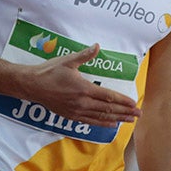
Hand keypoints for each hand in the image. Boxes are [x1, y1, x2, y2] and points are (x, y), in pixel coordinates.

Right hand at [24, 44, 141, 126]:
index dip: (123, 101)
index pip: (108, 97)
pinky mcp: (70, 116)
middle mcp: (82, 103)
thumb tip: (97, 46)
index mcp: (83, 89)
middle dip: (125, 112)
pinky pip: (90, 122)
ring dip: (117, 119)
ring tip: (129, 120)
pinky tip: (111, 124)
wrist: (32, 85)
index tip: (134, 104)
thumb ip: (84, 55)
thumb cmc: (50, 71)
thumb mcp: (68, 61)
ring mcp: (76, 111)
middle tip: (138, 114)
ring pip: (101, 117)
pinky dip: (102, 123)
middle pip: (108, 109)